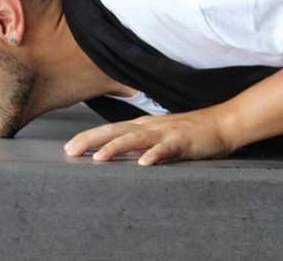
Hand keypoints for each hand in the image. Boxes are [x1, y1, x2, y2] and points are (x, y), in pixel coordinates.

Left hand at [64, 110, 233, 165]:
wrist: (221, 124)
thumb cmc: (187, 132)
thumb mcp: (156, 136)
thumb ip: (136, 143)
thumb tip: (113, 153)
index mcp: (140, 125)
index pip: (108, 130)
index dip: (88, 137)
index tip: (68, 146)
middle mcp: (147, 127)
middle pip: (114, 131)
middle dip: (91, 140)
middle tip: (71, 151)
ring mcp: (164, 133)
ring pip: (134, 138)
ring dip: (115, 147)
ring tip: (98, 158)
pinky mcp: (182, 142)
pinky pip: (166, 149)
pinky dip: (154, 155)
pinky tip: (143, 163)